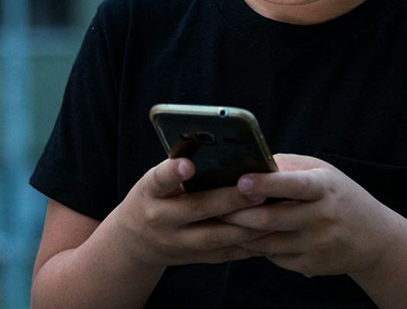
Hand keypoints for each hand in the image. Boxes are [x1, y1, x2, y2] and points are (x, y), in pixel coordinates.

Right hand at [103, 156, 270, 269]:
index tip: (188, 164)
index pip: (159, 180)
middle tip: (258, 189)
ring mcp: (177, 243)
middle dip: (229, 200)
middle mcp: (161, 219)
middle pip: (197, 209)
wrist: (134, 243)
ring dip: (246, 225)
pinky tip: (269, 233)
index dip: (172, 172)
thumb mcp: (154, 182)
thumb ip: (178, 169)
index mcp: (149, 193)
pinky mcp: (195, 258)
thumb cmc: (153, 198)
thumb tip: (219, 148)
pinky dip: (248, 245)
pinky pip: (225, 253)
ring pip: (216, 236)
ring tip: (272, 210)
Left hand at [217, 154, 398, 277]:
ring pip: (266, 242)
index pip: (293, 185)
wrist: (376, 238)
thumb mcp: (323, 173)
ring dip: (240, 232)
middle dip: (237, 213)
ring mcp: (316, 245)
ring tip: (218, 221)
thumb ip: (289, 167)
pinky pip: (273, 257)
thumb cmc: (340, 197)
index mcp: (324, 188)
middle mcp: (322, 217)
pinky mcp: (311, 266)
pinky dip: (256, 247)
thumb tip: (251, 163)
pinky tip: (243, 237)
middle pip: (271, 219)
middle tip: (211, 205)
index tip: (241, 181)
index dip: (266, 184)